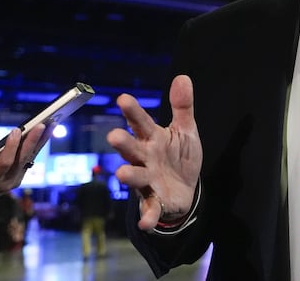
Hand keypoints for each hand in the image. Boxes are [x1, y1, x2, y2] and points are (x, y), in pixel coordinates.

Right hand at [0, 124, 48, 210]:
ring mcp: (15, 180)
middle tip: (42, 125)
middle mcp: (7, 182)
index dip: (11, 147)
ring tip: (51, 125)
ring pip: (29, 158)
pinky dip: (37, 146)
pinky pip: (29, 159)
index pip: (5, 162)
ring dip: (41, 141)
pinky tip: (44, 134)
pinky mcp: (20, 176)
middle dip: (32, 141)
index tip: (16, 130)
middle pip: (22, 159)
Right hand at [106, 74, 202, 231]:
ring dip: (129, 176)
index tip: (123, 98)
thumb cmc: (178, 156)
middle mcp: (145, 159)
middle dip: (123, 143)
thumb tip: (182, 77)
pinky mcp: (154, 202)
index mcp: (152, 139)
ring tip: (122, 174)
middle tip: (114, 135)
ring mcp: (148, 181)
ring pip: (135, 178)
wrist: (185, 190)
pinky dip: (148, 217)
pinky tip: (146, 222)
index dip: (132, 111)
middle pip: (132, 149)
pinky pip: (150, 210)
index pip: (140, 122)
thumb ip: (182, 106)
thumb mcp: (185, 130)